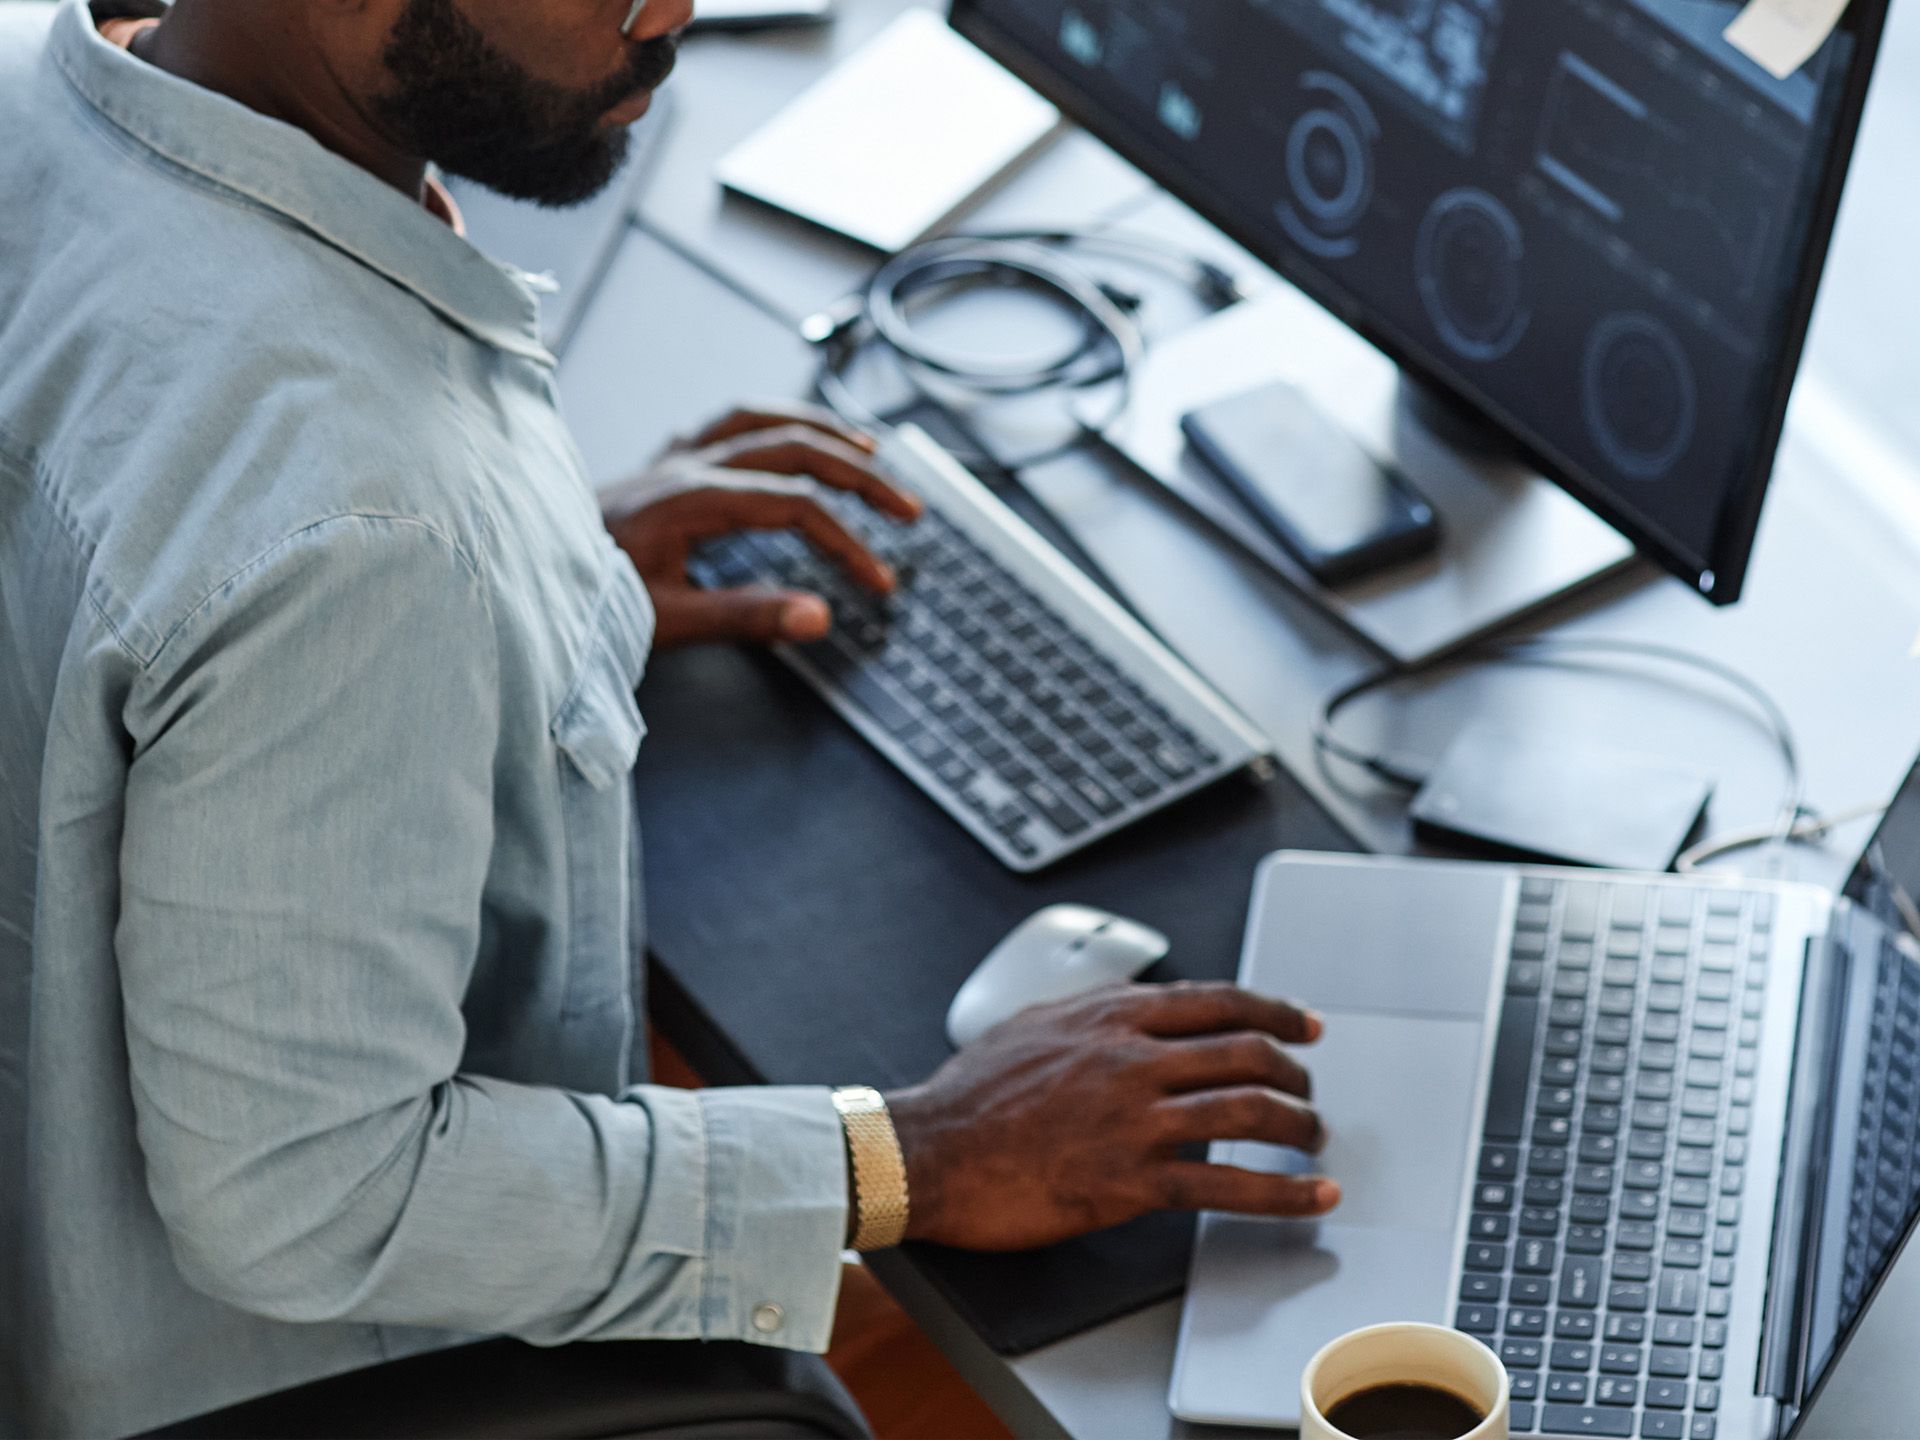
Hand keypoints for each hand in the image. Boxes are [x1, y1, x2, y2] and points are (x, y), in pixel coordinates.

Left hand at [602, 402, 922, 648]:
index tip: (879, 582)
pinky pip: (724, 425)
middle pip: (793, 447)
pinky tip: (786, 437)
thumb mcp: (665, 621)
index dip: (847, 542)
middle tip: (907, 508)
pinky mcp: (656, 467)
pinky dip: (768, 425)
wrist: (515, 578)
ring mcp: (667, 459)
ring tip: (868, 448)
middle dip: (860, 475)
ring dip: (820, 430)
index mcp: (689, 499)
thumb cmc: (581, 603)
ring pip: (760, 420)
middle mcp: (682, 465)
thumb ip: (745, 617)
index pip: (796, 507)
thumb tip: (820, 617)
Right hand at [885, 981, 1338, 1250]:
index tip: (1305, 1025)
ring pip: (1248, 1112)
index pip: (1218, 1001)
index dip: (1275, 1011)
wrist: (926, 1151)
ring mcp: (1134, 1119)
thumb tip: (1125, 1011)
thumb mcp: (1033, 1024)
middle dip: (1295, 1074)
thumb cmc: (968, 1095)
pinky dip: (1280, 1192)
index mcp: (1111, 1016)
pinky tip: (1308, 1196)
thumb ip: (1091, 1015)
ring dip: (1299, 1128)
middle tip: (1309, 1093)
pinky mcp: (1129, 1180)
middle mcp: (1132, 1059)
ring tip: (1315, 1142)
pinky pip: (1224, 1186)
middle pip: (1247, 1052)